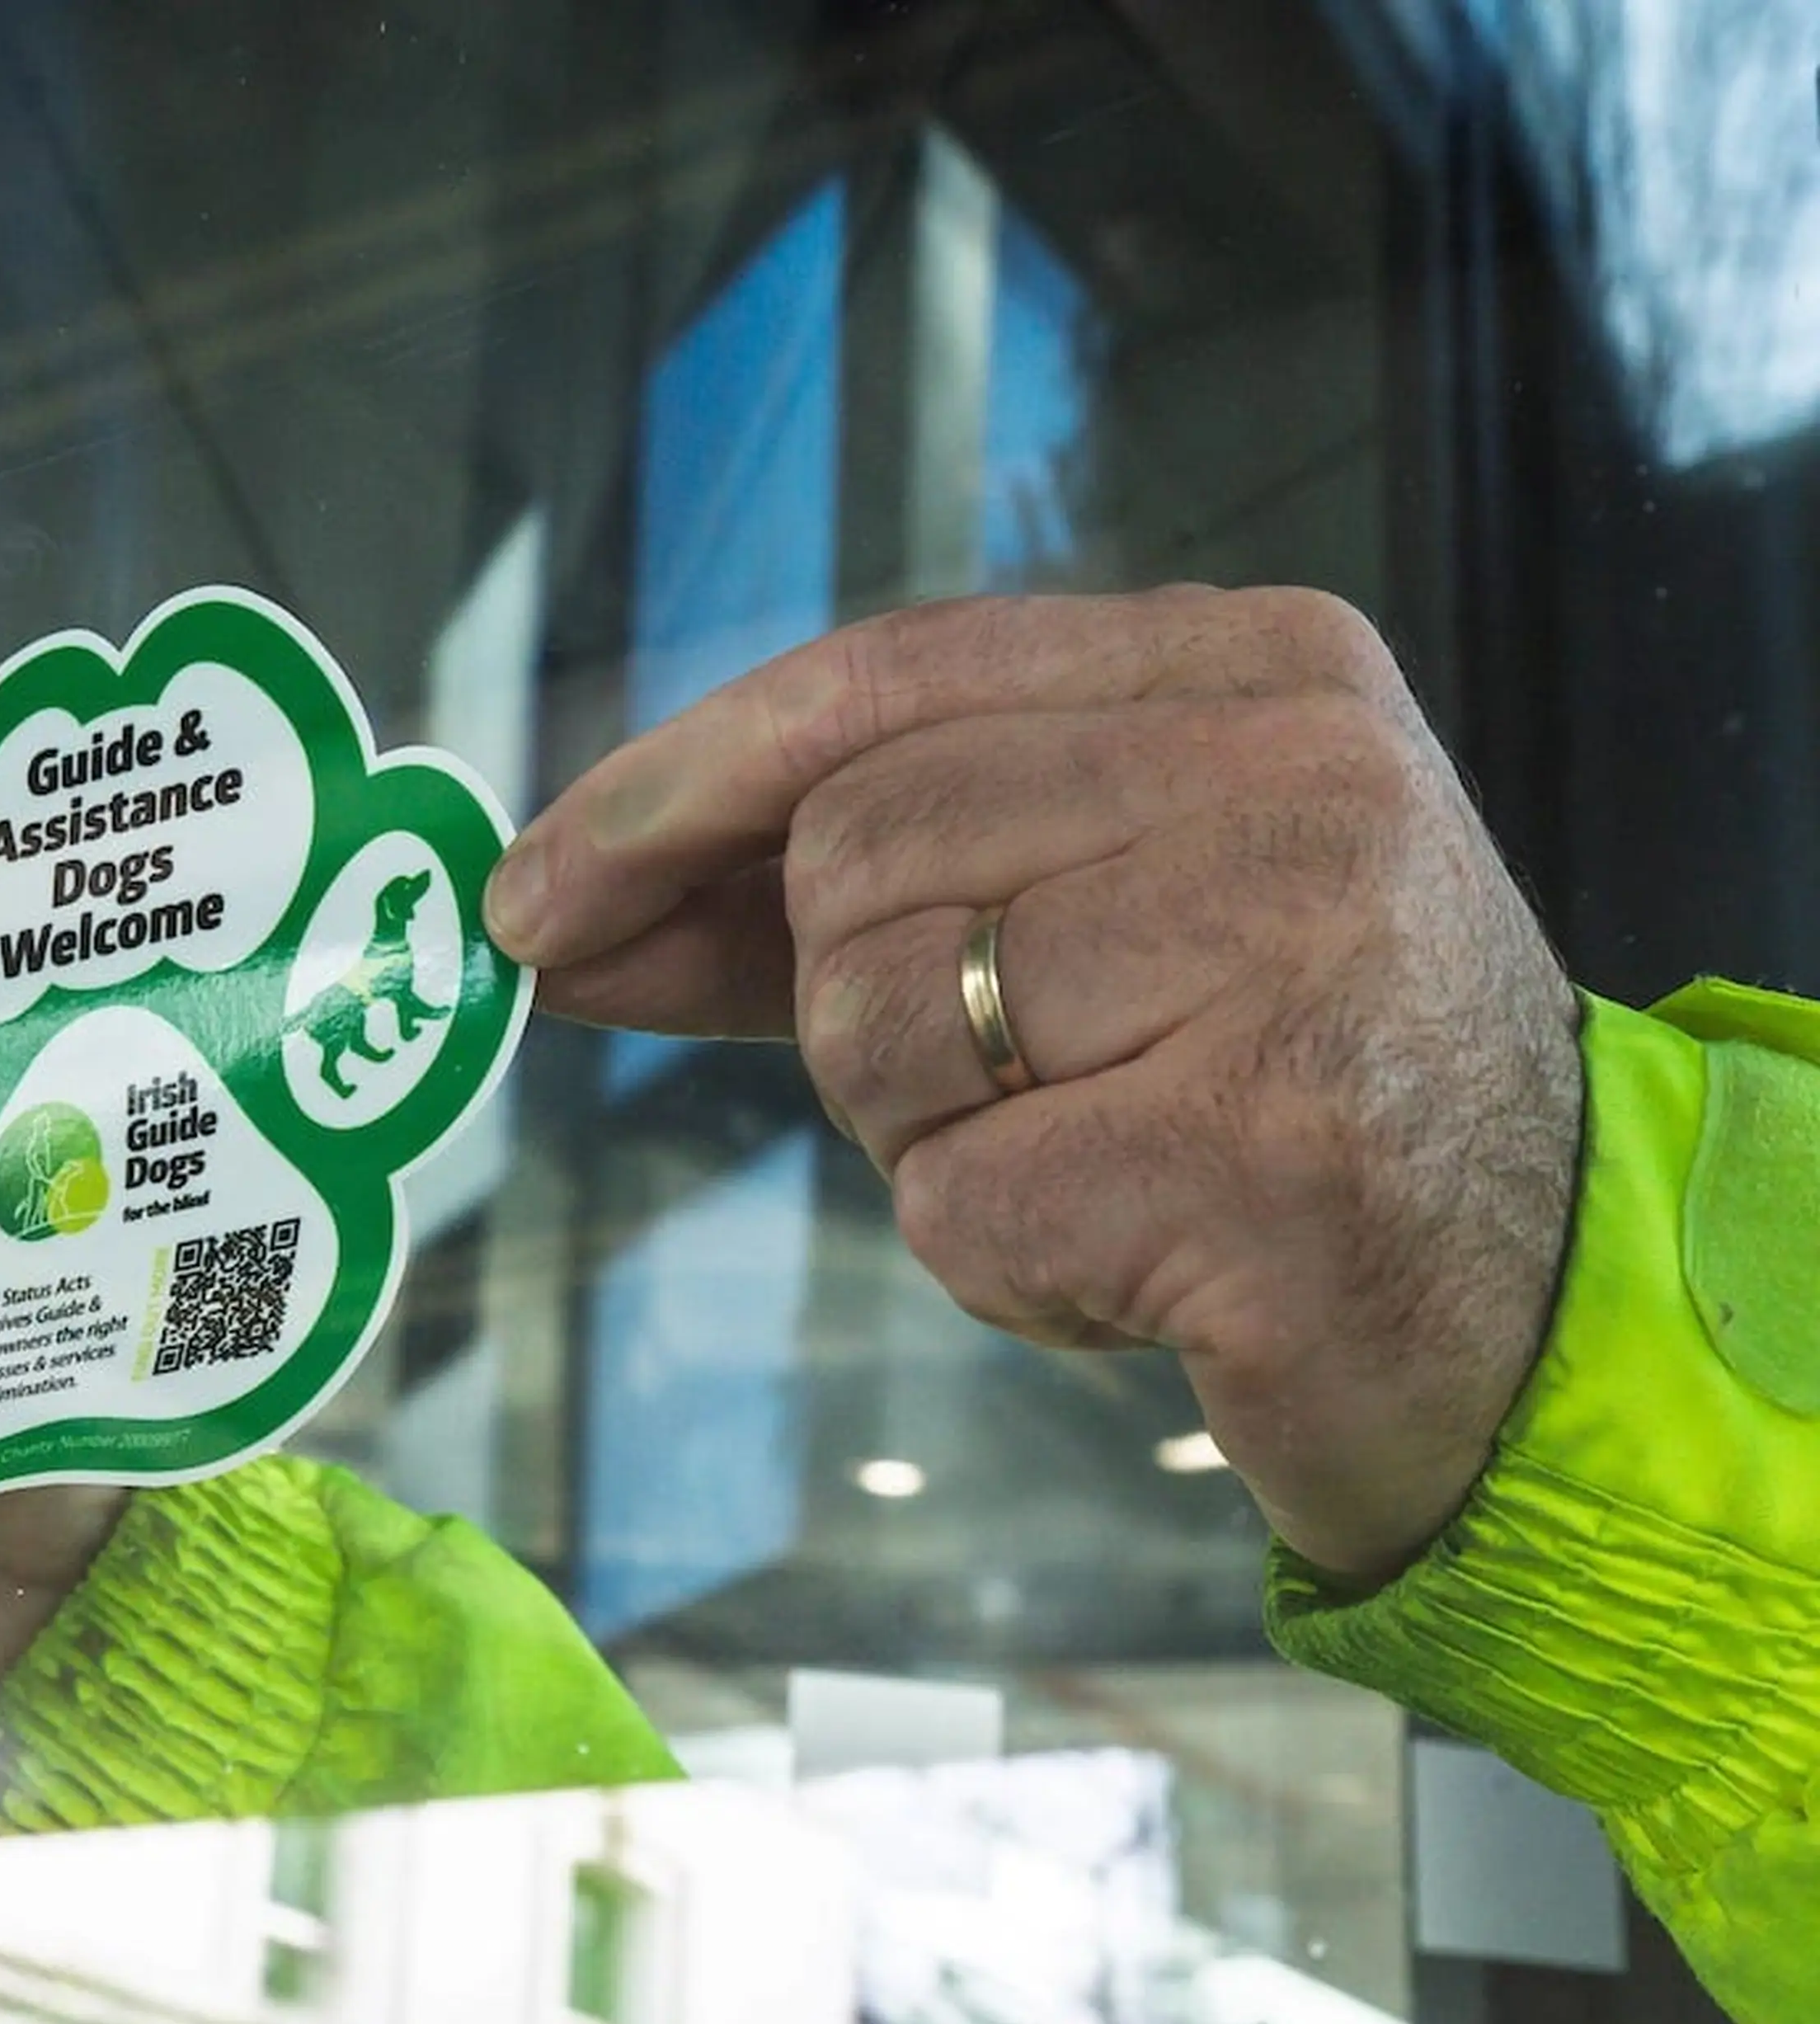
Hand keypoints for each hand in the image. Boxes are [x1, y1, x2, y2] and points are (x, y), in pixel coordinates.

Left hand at [488, 588, 1582, 1581]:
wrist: (1530, 1312)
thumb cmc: (1271, 1091)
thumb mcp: (1093, 919)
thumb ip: (840, 890)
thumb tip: (560, 914)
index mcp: (1257, 667)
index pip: (880, 676)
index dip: (671, 788)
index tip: (537, 895)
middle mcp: (1293, 773)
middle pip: (854, 857)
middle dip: (853, 1007)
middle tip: (1014, 1083)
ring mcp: (1294, 951)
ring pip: (878, 1026)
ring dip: (931, 1137)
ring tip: (1101, 1156)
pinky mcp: (1267, 1147)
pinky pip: (957, 1202)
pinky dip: (1003, 1263)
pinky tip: (1139, 1260)